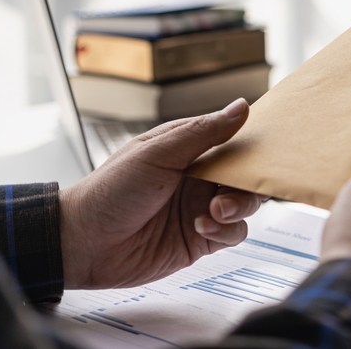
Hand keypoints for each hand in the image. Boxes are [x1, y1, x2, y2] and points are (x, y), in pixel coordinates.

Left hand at [59, 98, 265, 288]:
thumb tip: (241, 107)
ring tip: (213, 212)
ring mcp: (199, 208)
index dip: (253, 146)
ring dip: (237, 207)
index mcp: (188, 148)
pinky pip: (233, 233)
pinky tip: (201, 228)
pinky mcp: (200, 239)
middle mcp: (198, 177)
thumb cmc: (110, 191)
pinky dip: (226, 231)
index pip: (233, 141)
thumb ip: (204, 132)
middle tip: (229, 190)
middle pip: (246, 175)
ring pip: (245, 205)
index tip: (267, 151)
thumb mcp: (158, 153)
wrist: (83, 243)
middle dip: (249, 183)